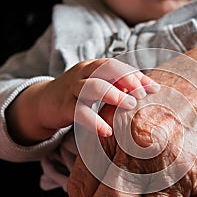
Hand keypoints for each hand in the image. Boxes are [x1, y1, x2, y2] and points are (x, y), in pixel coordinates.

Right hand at [6, 58, 159, 143]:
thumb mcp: (98, 87)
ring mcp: (72, 89)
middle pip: (106, 69)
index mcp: (94, 67)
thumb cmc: (78, 95)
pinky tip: (107, 131)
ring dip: (113, 94)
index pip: (117, 66)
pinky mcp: (63, 106)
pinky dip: (94, 121)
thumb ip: (118, 87)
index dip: (136, 75)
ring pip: (92, 86)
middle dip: (127, 80)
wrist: (43, 103)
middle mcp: (83, 74)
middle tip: (141, 95)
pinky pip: (79, 112)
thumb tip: (148, 92)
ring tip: (129, 106)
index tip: (154, 88)